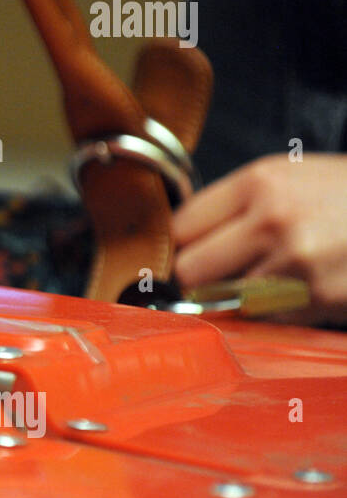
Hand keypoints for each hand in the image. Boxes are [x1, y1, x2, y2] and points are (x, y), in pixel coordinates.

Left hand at [173, 153, 346, 324]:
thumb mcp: (293, 177)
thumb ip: (239, 204)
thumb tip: (187, 240)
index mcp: (259, 182)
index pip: (181, 228)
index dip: (182, 246)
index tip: (190, 254)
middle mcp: (271, 220)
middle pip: (190, 271)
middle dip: (200, 280)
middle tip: (218, 278)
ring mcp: (294, 262)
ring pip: (224, 302)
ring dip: (235, 302)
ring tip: (264, 284)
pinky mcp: (317, 298)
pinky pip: (265, 321)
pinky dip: (270, 317)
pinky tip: (292, 296)